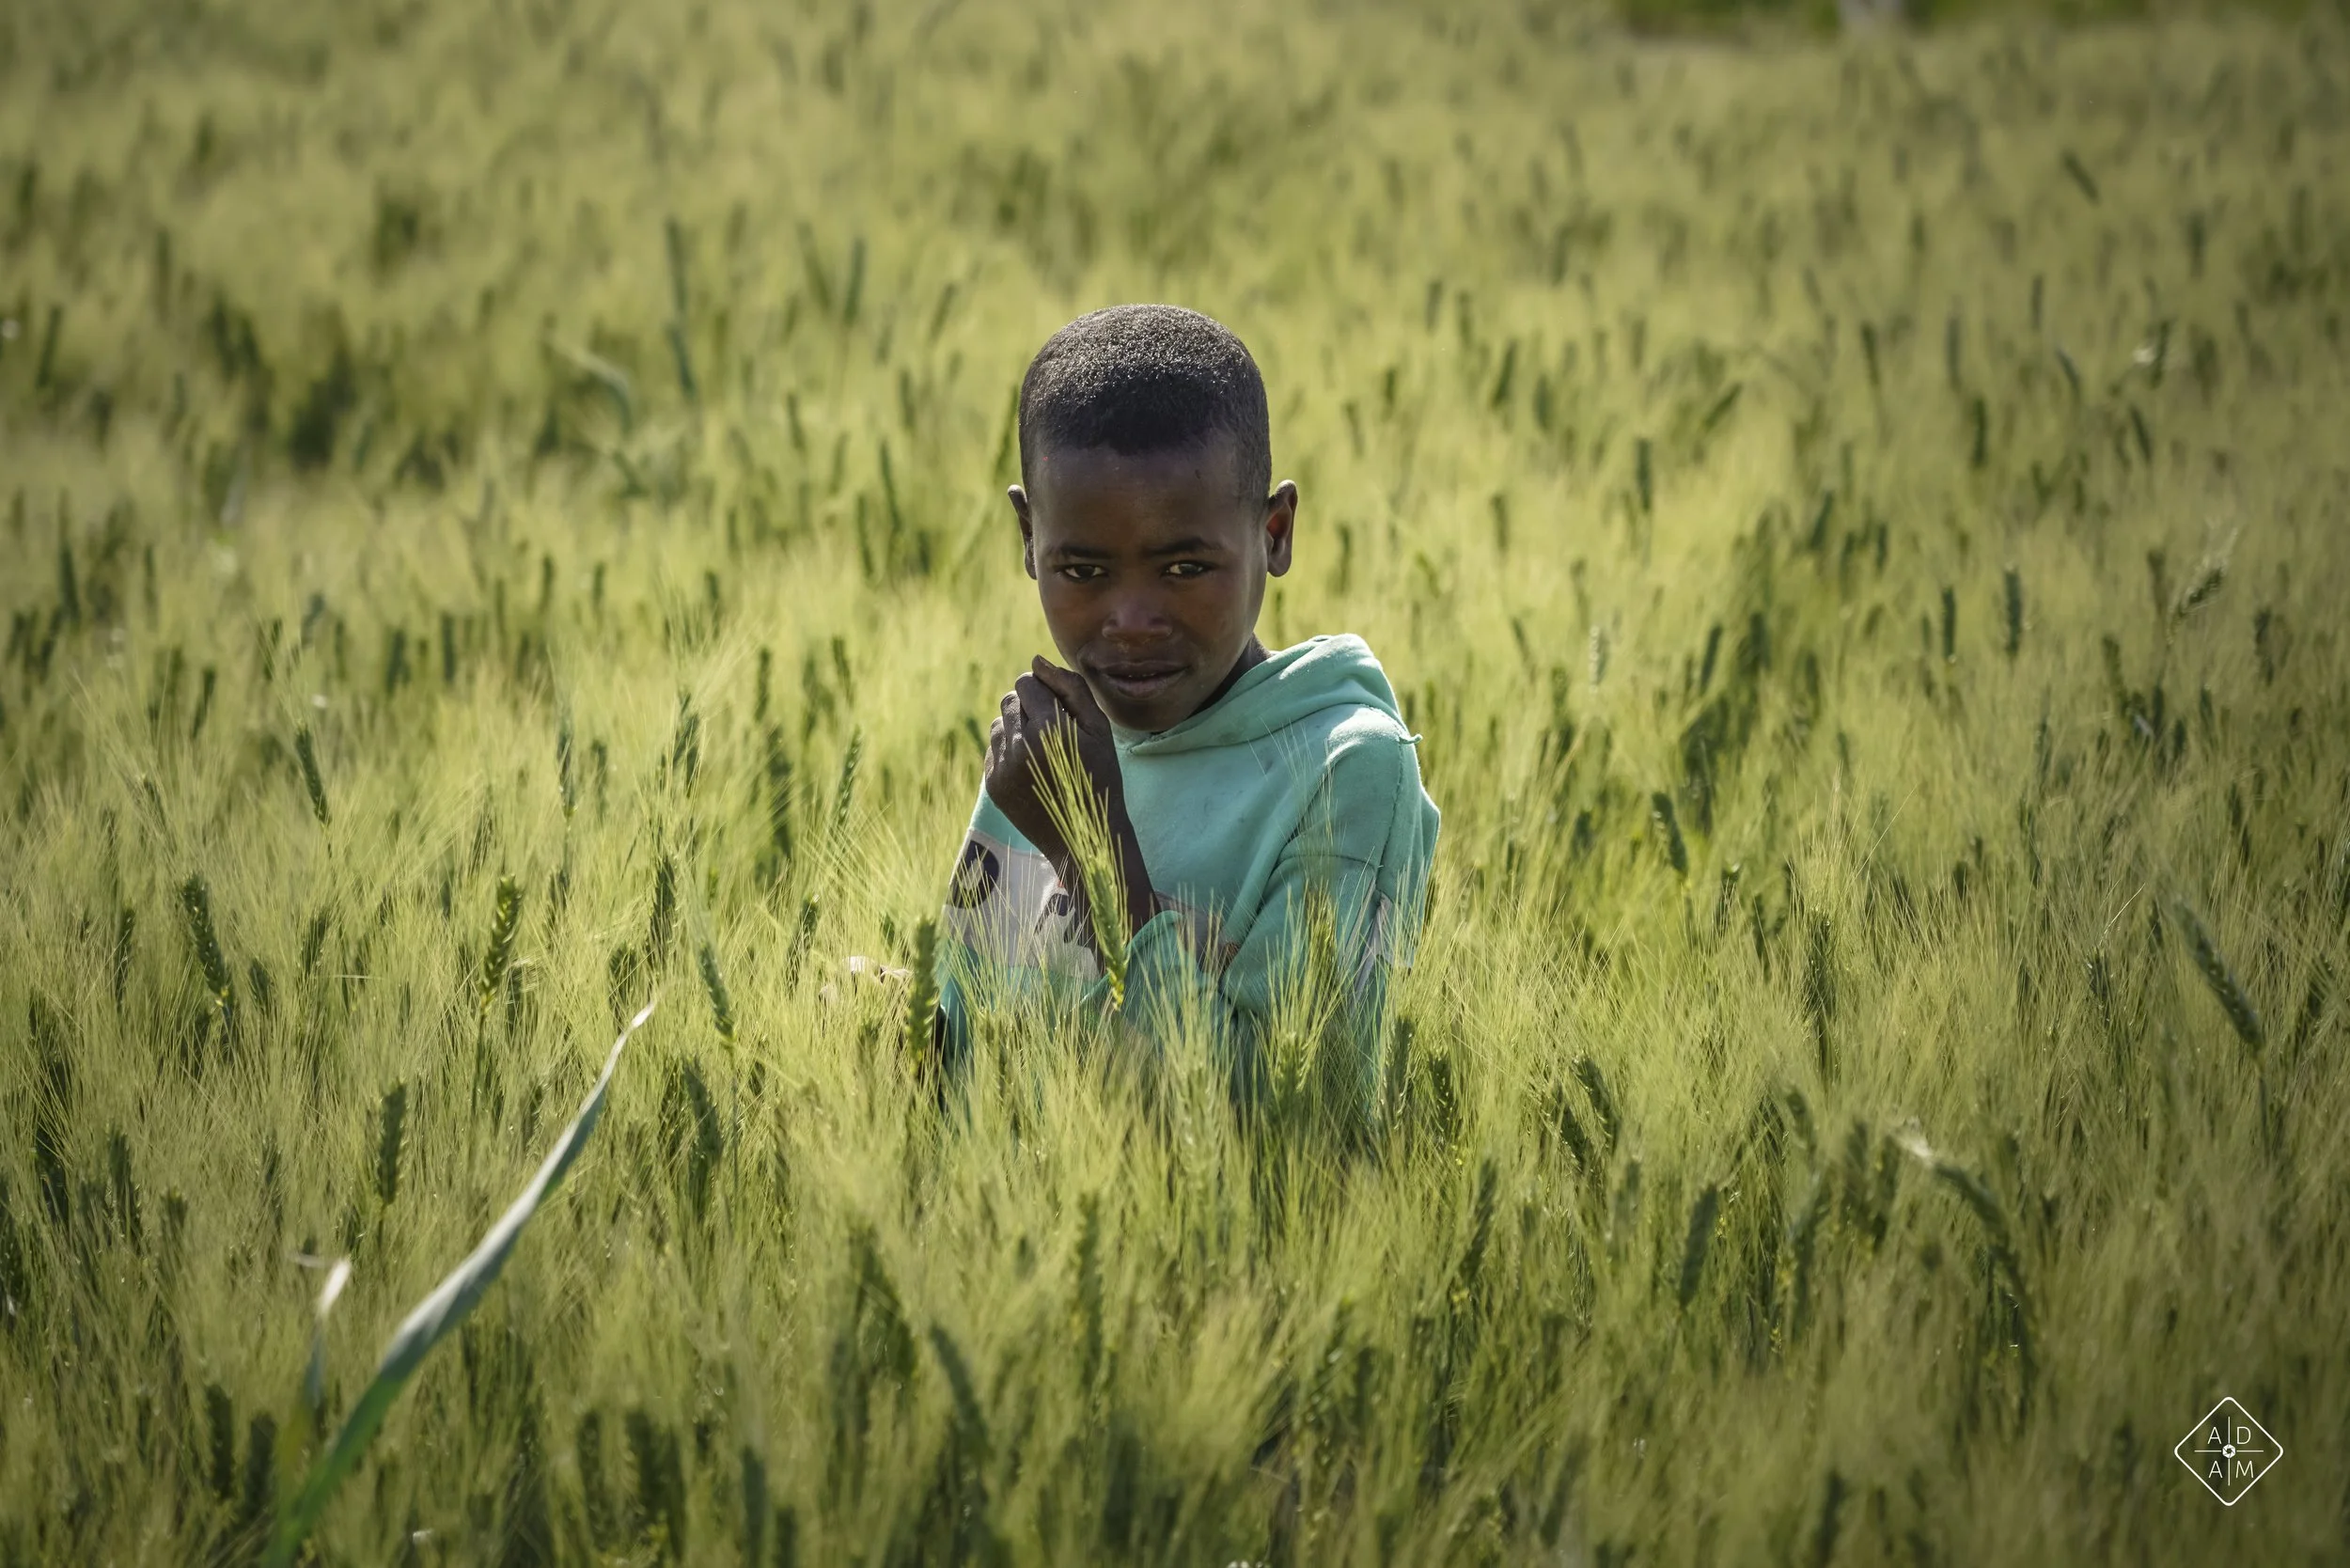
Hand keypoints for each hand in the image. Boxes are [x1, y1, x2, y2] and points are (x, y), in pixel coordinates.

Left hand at [981, 658, 1156, 940]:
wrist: (1084, 837)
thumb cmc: (1101, 778)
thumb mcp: (1099, 731)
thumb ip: (1071, 689)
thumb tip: (1036, 661)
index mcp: (1049, 727)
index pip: (1027, 682)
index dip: (1043, 689)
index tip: (1058, 706)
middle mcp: (1020, 745)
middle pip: (1009, 700)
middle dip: (1029, 706)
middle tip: (1053, 729)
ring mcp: (1003, 767)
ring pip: (998, 724)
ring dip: (1017, 727)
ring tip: (1043, 749)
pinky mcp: (993, 784)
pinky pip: (993, 750)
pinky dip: (1009, 752)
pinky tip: (1033, 768)